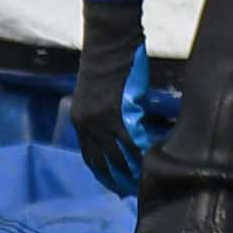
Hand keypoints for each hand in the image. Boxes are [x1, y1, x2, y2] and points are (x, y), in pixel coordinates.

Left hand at [69, 0, 150, 197]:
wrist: (108, 41)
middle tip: (131, 191)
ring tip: (144, 181)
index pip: (91, 157)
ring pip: (120, 155)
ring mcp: (103, 121)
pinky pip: (134, 140)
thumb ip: (104, 115)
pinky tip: (153, 160)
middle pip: (104, 161)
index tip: (114, 186)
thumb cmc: (104, 62)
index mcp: (80, 121)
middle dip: (118, 178)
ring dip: (132, 170)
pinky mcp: (121, 112)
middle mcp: (88, 126)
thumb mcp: (94, 94)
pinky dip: (143, 152)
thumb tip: (123, 130)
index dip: (103, 174)